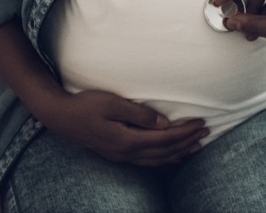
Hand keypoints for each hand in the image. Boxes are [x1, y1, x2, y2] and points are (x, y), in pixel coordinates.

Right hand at [31, 87, 207, 166]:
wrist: (59, 117)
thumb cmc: (86, 105)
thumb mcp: (113, 104)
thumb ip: (139, 114)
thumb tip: (164, 124)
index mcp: (127, 140)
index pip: (165, 139)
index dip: (186, 132)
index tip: (202, 123)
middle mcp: (126, 153)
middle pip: (164, 152)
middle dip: (187, 143)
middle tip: (206, 132)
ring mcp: (120, 156)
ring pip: (156, 160)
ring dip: (178, 153)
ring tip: (195, 146)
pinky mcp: (116, 154)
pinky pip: (146, 161)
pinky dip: (163, 159)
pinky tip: (169, 156)